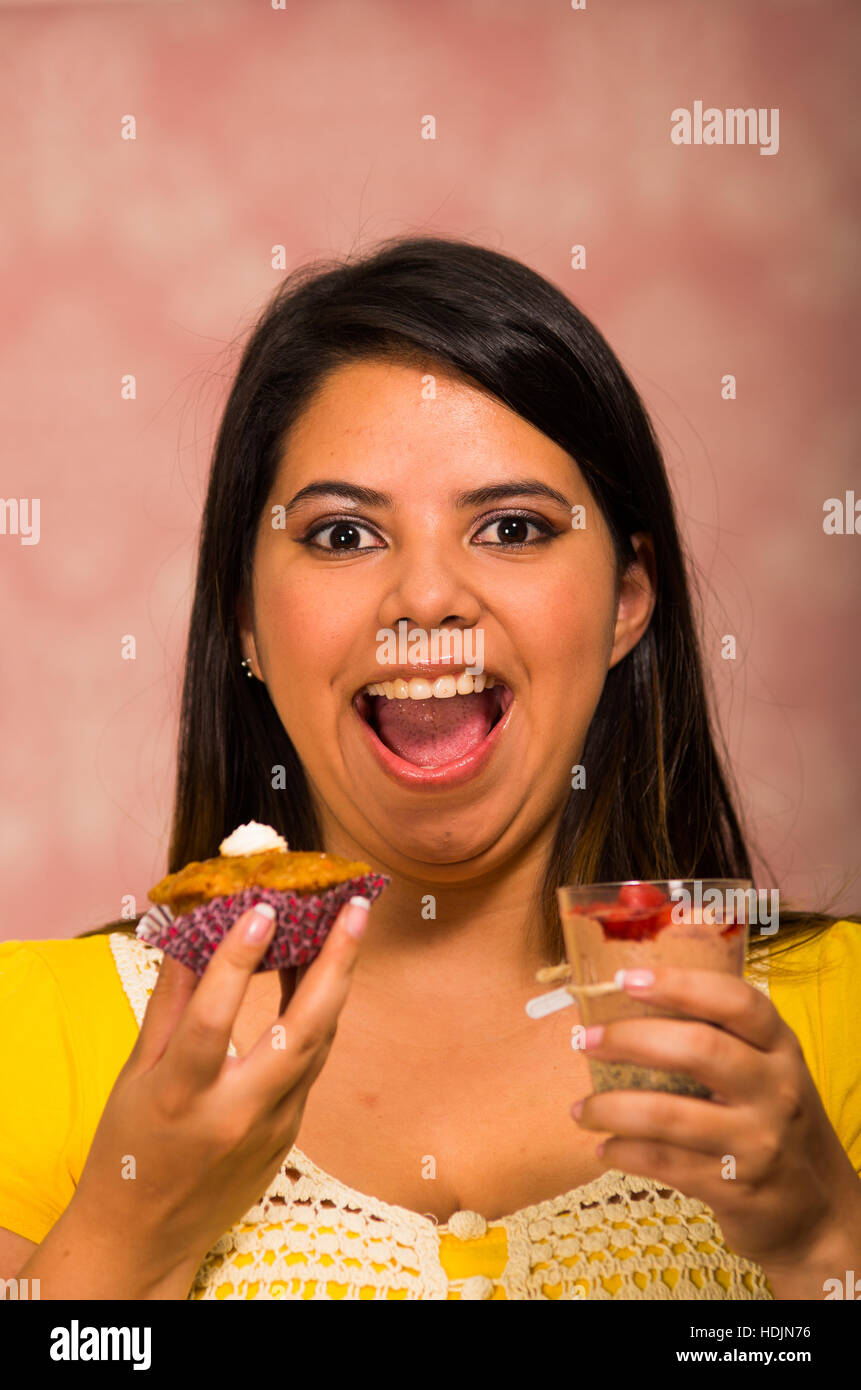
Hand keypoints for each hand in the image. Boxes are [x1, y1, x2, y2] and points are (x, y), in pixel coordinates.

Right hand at [69, 896, 370, 1295]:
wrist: (145, 1236)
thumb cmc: (128, 1147)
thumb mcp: (134, 1074)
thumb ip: (169, 1002)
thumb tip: (191, 931)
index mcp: (180, 1097)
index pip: (213, 1018)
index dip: (238, 961)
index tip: (262, 908)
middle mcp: (235, 1114)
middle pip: (301, 1032)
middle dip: (335, 964)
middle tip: (355, 908)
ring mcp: (271, 1129)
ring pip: (320, 1045)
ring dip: (336, 982)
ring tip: (348, 925)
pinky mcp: (289, 1136)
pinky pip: (313, 1065)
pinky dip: (320, 1016)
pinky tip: (321, 975)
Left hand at [571, 965, 860, 1287]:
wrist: (819, 1211)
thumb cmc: (773, 1121)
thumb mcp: (769, 1072)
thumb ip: (722, 1037)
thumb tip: (629, 1002)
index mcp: (781, 1048)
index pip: (736, 1001)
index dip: (679, 985)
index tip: (627, 979)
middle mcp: (775, 1089)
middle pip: (698, 1048)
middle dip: (630, 1039)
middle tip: (585, 1040)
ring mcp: (757, 1141)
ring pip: (669, 1115)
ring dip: (611, 1109)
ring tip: (581, 1110)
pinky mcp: (736, 1188)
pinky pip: (663, 1163)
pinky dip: (624, 1153)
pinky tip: (605, 1148)